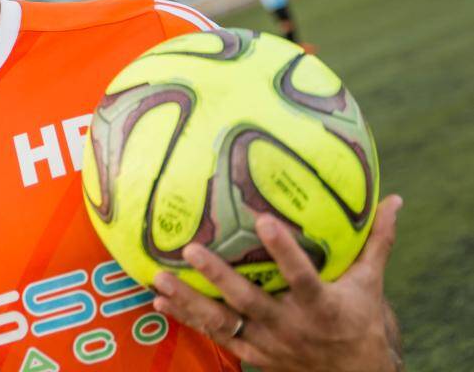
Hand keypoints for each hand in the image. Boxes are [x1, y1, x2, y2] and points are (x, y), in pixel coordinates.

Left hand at [152, 195, 402, 371]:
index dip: (284, 251)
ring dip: (189, 300)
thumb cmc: (358, 320)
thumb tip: (394, 199)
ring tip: (158, 277)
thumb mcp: (370, 283)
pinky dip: (186, 318)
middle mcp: (290, 326)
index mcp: (321, 306)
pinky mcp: (252, 353)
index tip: (264, 220)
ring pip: (223, 321)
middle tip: (191, 248)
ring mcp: (267, 342)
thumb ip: (377, 241)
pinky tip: (160, 300)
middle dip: (218, 276)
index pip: (302, 277)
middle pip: (249, 300)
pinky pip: (215, 335)